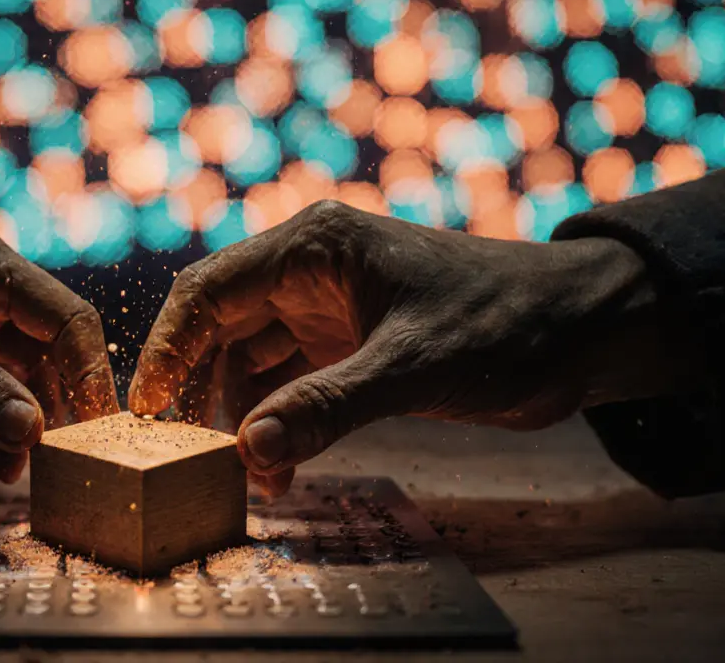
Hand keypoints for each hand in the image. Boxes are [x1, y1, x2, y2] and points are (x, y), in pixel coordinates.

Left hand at [0, 219, 118, 482]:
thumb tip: (30, 428)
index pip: (64, 316)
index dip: (89, 371)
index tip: (97, 429)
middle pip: (54, 347)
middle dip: (63, 402)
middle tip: (70, 458)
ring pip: (26, 374)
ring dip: (30, 419)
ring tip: (26, 467)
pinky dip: (0, 424)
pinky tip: (0, 459)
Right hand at [129, 200, 697, 495]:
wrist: (581, 330)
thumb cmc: (505, 322)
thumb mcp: (414, 366)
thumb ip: (330, 408)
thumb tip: (249, 453)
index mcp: (312, 247)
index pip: (211, 290)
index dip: (169, 347)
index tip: (143, 410)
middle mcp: (307, 273)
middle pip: (220, 329)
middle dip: (202, 391)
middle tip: (184, 455)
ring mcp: (325, 312)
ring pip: (251, 364)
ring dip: (244, 418)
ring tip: (251, 477)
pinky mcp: (346, 349)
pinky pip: (289, 387)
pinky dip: (278, 425)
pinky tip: (279, 468)